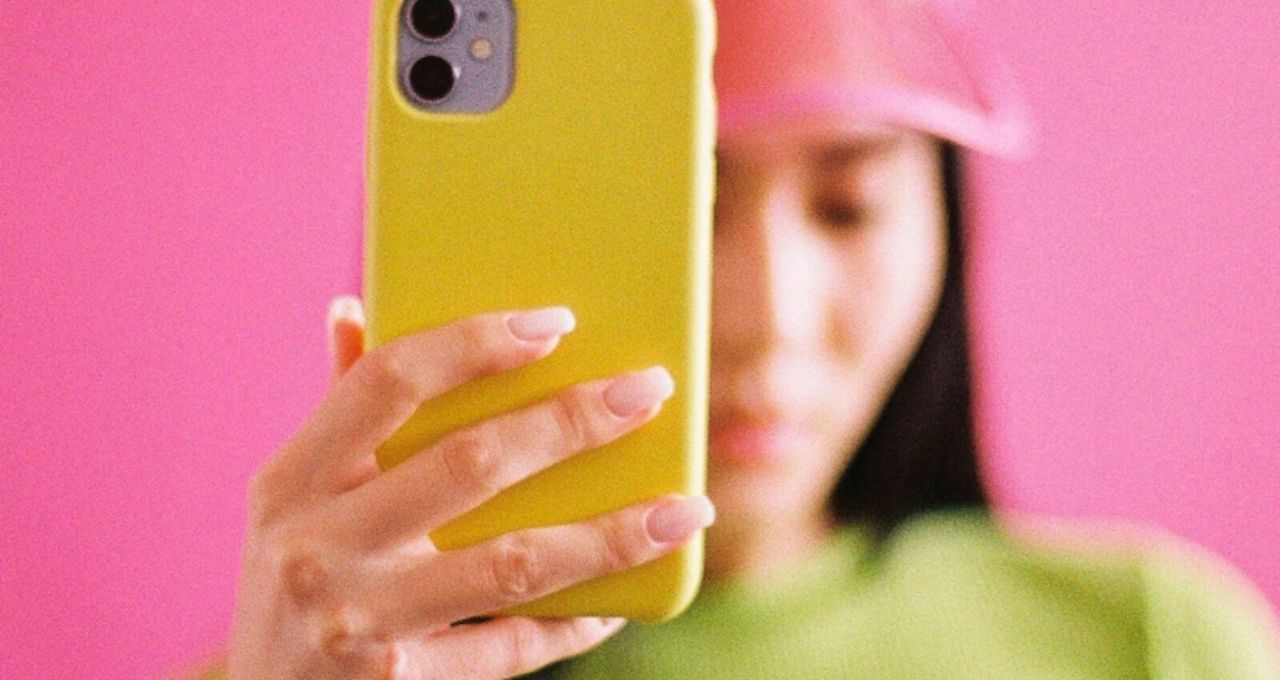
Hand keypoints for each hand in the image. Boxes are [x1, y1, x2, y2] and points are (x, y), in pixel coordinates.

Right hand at [226, 297, 714, 678]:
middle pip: (469, 463)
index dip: (474, 343)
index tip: (557, 323)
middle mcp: (315, 543)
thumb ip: (337, 408)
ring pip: (510, 564)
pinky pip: (506, 649)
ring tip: (684, 509)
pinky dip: (570, 624)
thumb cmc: (295, 575)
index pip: (389, 382)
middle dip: (572, 422)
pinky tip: (619, 602)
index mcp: (294, 476)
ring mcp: (354, 620)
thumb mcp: (294, 497)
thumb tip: (354, 308)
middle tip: (649, 393)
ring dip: (610, 535)